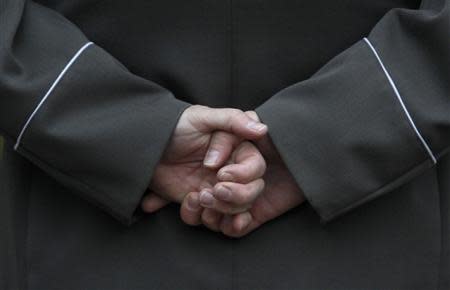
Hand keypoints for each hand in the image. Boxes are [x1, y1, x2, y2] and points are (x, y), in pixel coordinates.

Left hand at [180, 111, 304, 237]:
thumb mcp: (203, 117)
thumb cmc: (176, 126)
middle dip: (234, 197)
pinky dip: (198, 216)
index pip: (256, 169)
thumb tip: (263, 129)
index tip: (221, 174)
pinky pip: (206, 220)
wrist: (144, 145)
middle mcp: (231, 172)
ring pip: (233, 212)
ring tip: (198, 197)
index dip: (244, 175)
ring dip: (219, 210)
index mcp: (237, 151)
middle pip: (250, 194)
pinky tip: (188, 200)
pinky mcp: (199, 204)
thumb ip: (233, 119)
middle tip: (213, 191)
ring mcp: (216, 190)